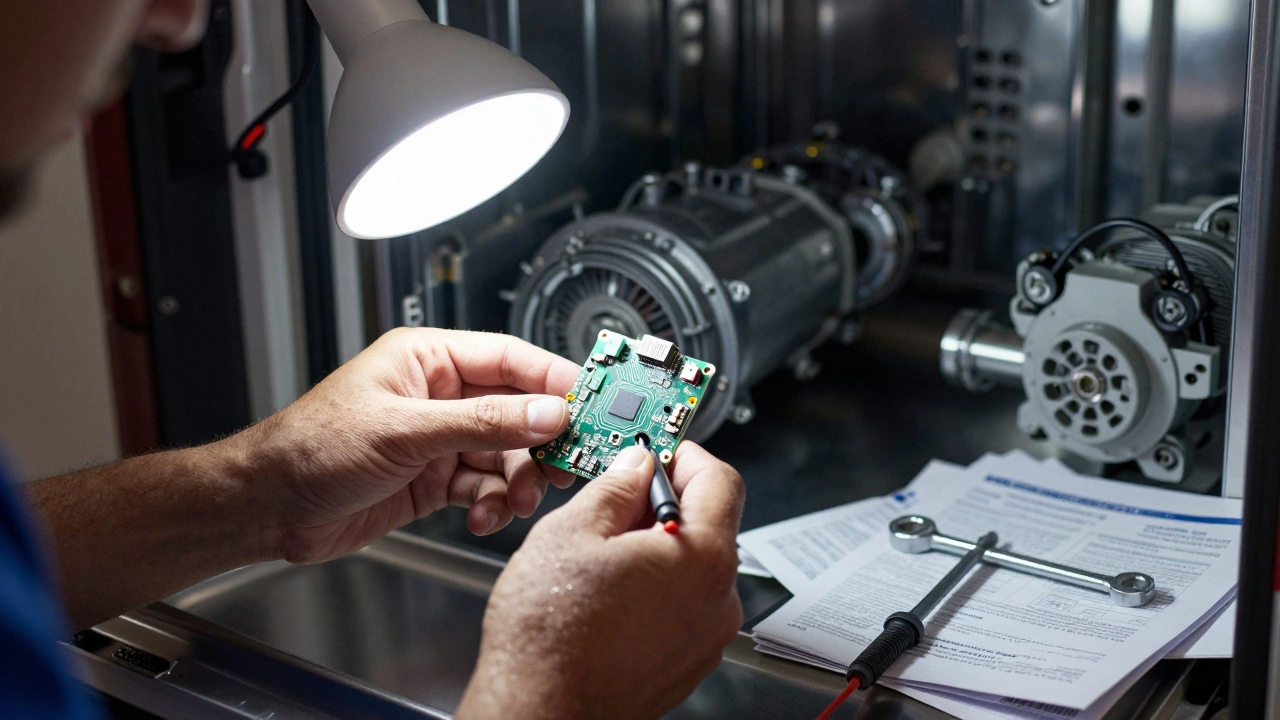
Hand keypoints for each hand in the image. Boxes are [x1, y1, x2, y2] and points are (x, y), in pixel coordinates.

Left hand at [225, 328, 580, 563]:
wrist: (269, 508)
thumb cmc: (310, 447)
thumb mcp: (405, 431)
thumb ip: (481, 422)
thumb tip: (546, 412)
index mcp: (428, 359)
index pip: (510, 359)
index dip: (554, 379)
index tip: (593, 400)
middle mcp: (439, 395)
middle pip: (516, 410)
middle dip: (541, 441)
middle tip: (567, 463)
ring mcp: (438, 439)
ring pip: (505, 454)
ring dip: (518, 479)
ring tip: (517, 499)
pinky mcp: (434, 479)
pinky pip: (484, 486)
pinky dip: (493, 503)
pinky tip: (483, 515)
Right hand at [456, 442, 745, 719]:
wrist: (539, 713)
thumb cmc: (549, 636)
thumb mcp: (571, 532)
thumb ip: (616, 487)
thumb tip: (635, 465)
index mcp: (702, 556)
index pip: (721, 480)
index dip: (686, 455)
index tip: (658, 449)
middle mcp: (718, 600)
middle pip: (710, 524)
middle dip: (666, 501)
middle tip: (619, 497)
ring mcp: (706, 638)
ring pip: (693, 568)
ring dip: (658, 547)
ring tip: (602, 553)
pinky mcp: (687, 664)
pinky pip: (683, 607)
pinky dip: (656, 588)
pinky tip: (608, 593)